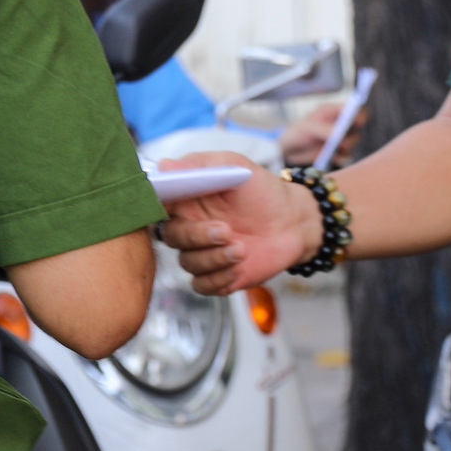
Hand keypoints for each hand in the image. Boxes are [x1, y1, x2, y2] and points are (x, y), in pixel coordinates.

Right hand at [154, 152, 322, 293]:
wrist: (294, 221)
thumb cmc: (261, 189)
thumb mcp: (233, 166)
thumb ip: (198, 165)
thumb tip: (163, 165)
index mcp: (185, 200)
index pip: (156, 206)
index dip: (156, 209)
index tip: (171, 208)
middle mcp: (189, 228)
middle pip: (172, 237)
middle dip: (196, 237)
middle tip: (225, 231)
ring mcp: (202, 253)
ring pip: (188, 263)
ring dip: (214, 259)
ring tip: (242, 249)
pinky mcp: (217, 275)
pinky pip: (202, 285)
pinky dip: (217, 280)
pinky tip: (238, 269)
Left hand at [278, 100, 366, 166]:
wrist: (289, 150)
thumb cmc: (296, 132)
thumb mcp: (309, 128)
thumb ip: (326, 129)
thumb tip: (341, 134)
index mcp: (332, 111)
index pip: (352, 109)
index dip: (359, 114)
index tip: (357, 122)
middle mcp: (338, 123)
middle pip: (356, 126)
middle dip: (351, 134)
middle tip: (340, 141)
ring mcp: (339, 137)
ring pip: (353, 141)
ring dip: (346, 146)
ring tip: (332, 149)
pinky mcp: (337, 150)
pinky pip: (347, 154)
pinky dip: (342, 157)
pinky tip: (332, 157)